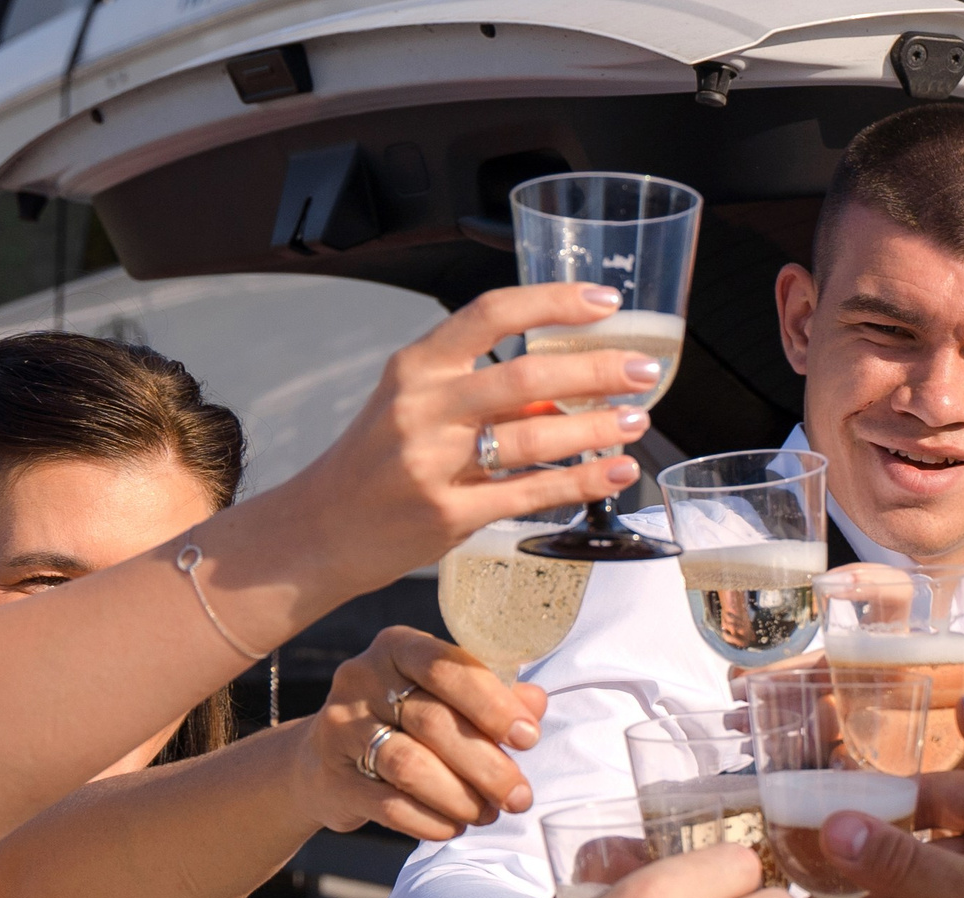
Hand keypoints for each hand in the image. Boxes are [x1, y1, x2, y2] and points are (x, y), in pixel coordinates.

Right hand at [272, 280, 664, 590]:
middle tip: (641, 370)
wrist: (322, 529)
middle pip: (525, 376)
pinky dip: (580, 481)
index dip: (553, 302)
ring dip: (595, 427)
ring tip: (635, 422)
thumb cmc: (376, 464)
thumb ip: (484, 394)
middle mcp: (424, 407)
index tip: (603, 302)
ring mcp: (434, 462)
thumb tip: (563, 389)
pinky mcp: (449, 513)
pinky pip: (529, 492)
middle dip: (595, 370)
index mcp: (417, 367)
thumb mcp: (417, 408)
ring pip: (533, 436)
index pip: (491, 313)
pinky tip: (612, 472)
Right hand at [306, 627, 550, 836]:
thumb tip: (536, 702)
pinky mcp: (332, 778)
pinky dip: (430, 822)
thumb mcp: (445, 696)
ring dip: (461, 797)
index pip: (445, 667)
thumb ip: (491, 696)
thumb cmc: (404, 720)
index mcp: (397, 647)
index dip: (492, 704)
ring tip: (487, 814)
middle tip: (519, 797)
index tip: (529, 738)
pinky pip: (388, 806)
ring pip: (410, 766)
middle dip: (487, 766)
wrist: (324, 759)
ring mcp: (340, 729)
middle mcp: (362, 679)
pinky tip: (453, 826)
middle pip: (433, 723)